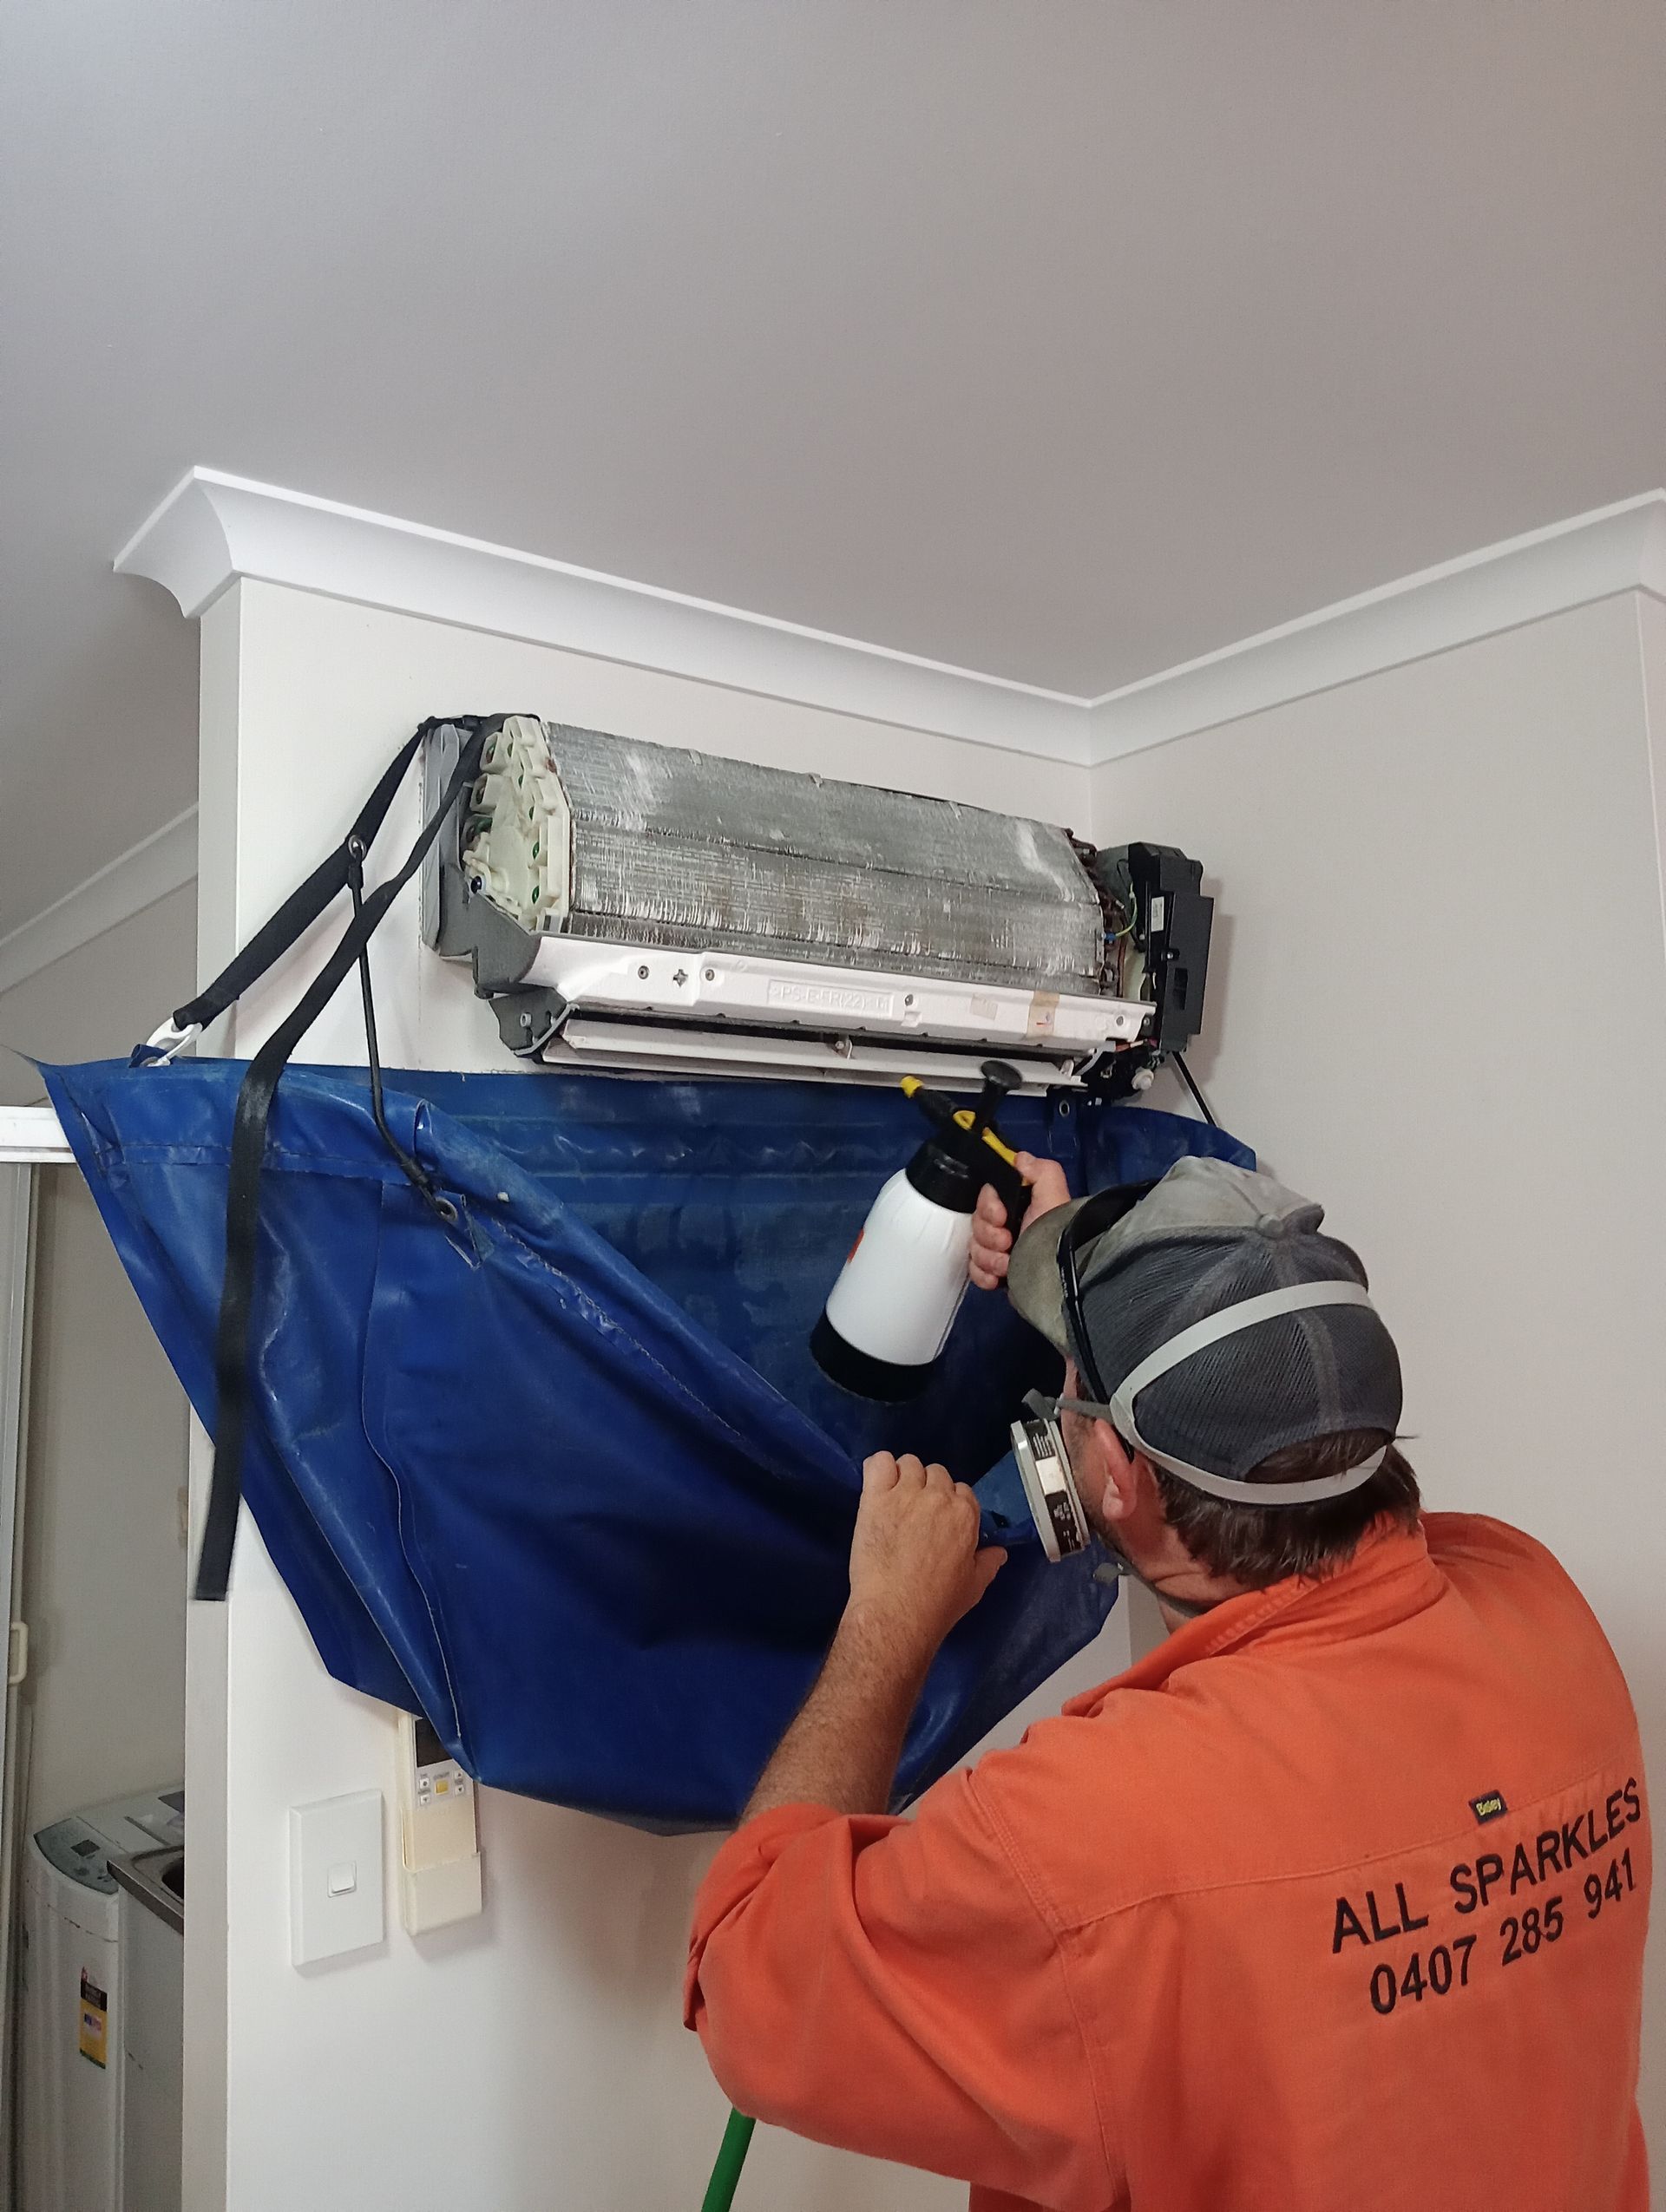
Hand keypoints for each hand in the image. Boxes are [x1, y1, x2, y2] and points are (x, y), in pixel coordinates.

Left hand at [846, 1453, 1005, 1666]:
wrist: (895, 1612)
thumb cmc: (937, 1603)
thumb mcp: (974, 1586)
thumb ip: (988, 1563)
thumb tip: (1000, 1551)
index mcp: (965, 1513)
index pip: (962, 1490)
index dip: (950, 1505)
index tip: (940, 1521)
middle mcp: (938, 1496)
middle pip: (936, 1473)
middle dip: (929, 1489)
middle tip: (917, 1515)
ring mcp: (905, 1494)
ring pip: (909, 1463)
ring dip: (905, 1477)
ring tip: (896, 1502)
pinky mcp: (875, 1498)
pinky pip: (878, 1463)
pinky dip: (879, 1468)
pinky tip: (878, 1487)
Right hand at [969, 1152, 1071, 1288]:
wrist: (1055, 1276)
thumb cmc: (1053, 1232)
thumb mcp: (1053, 1194)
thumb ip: (1041, 1170)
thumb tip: (1020, 1158)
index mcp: (1018, 1206)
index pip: (985, 1199)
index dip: (988, 1207)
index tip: (1002, 1216)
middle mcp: (1008, 1227)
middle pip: (977, 1225)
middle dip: (989, 1236)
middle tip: (1008, 1241)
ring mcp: (1001, 1252)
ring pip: (974, 1249)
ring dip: (989, 1257)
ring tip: (1008, 1263)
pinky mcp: (997, 1275)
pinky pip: (975, 1272)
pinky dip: (984, 1275)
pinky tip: (998, 1277)